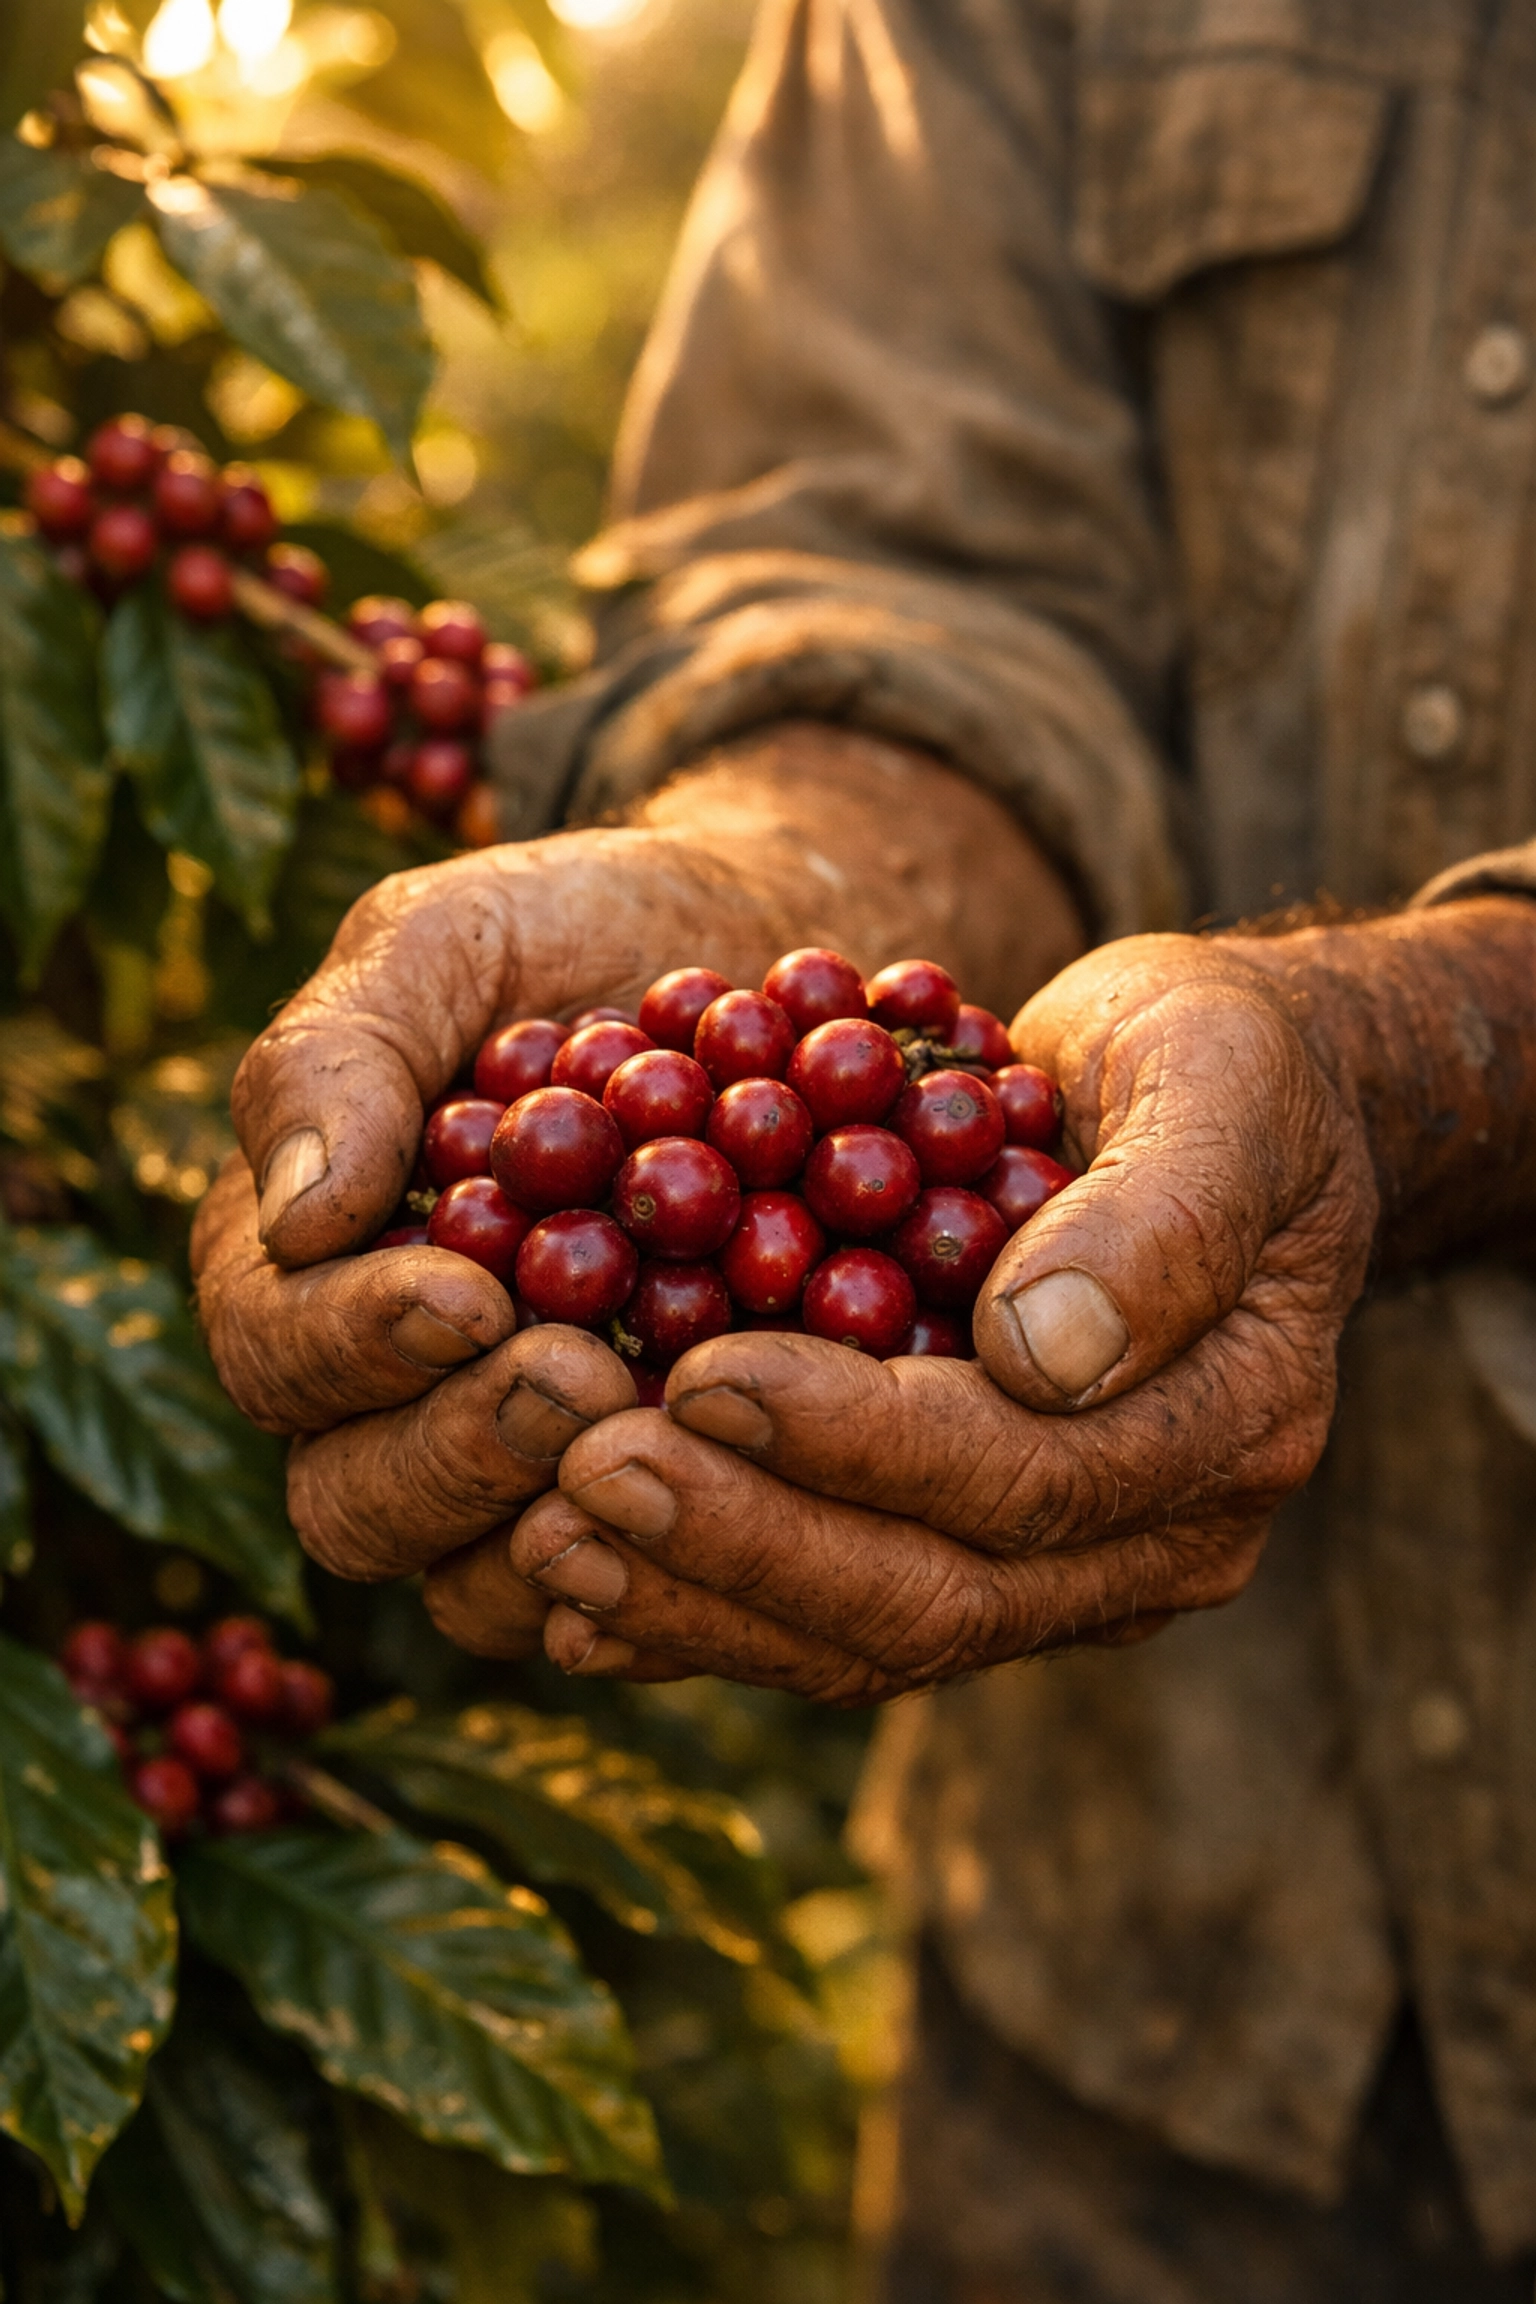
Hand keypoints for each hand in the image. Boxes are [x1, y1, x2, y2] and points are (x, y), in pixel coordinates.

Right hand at [193, 727, 1077, 1613]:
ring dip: (573, 1523)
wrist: (763, 966)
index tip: (471, 1297)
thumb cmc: (577, 939)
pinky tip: (766, 1500)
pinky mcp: (656, 1491)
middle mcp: (392, 1397)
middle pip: (360, 1504)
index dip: (358, 1345)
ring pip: (489, 1581)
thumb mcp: (453, 941)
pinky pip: (647, 1580)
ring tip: (678, 1428)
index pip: (276, 1353)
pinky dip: (696, 1558)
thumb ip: (346, 1055)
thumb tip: (297, 1215)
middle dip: (463, 1453)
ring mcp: (524, 1463)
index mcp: (304, 1272)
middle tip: (584, 1380)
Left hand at [436, 934, 1380, 1696]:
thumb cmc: (1220, 1065)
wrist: (1215, 1107)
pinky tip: (570, 1593)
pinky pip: (824, 1622)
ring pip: (865, 1637)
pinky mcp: (966, 1565)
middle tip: (584, 1472)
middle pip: (933, 1596)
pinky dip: (698, 1612)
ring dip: (697, 1596)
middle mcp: (1150, 1541)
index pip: (1028, 1476)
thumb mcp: (1223, 1080)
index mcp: (1227, 1430)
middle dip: (748, 1542)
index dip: (863, 1440)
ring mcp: (1057, 1575)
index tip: (709, 1373)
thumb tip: (1041, 1355)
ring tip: (544, 1537)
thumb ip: (1160, 1216)